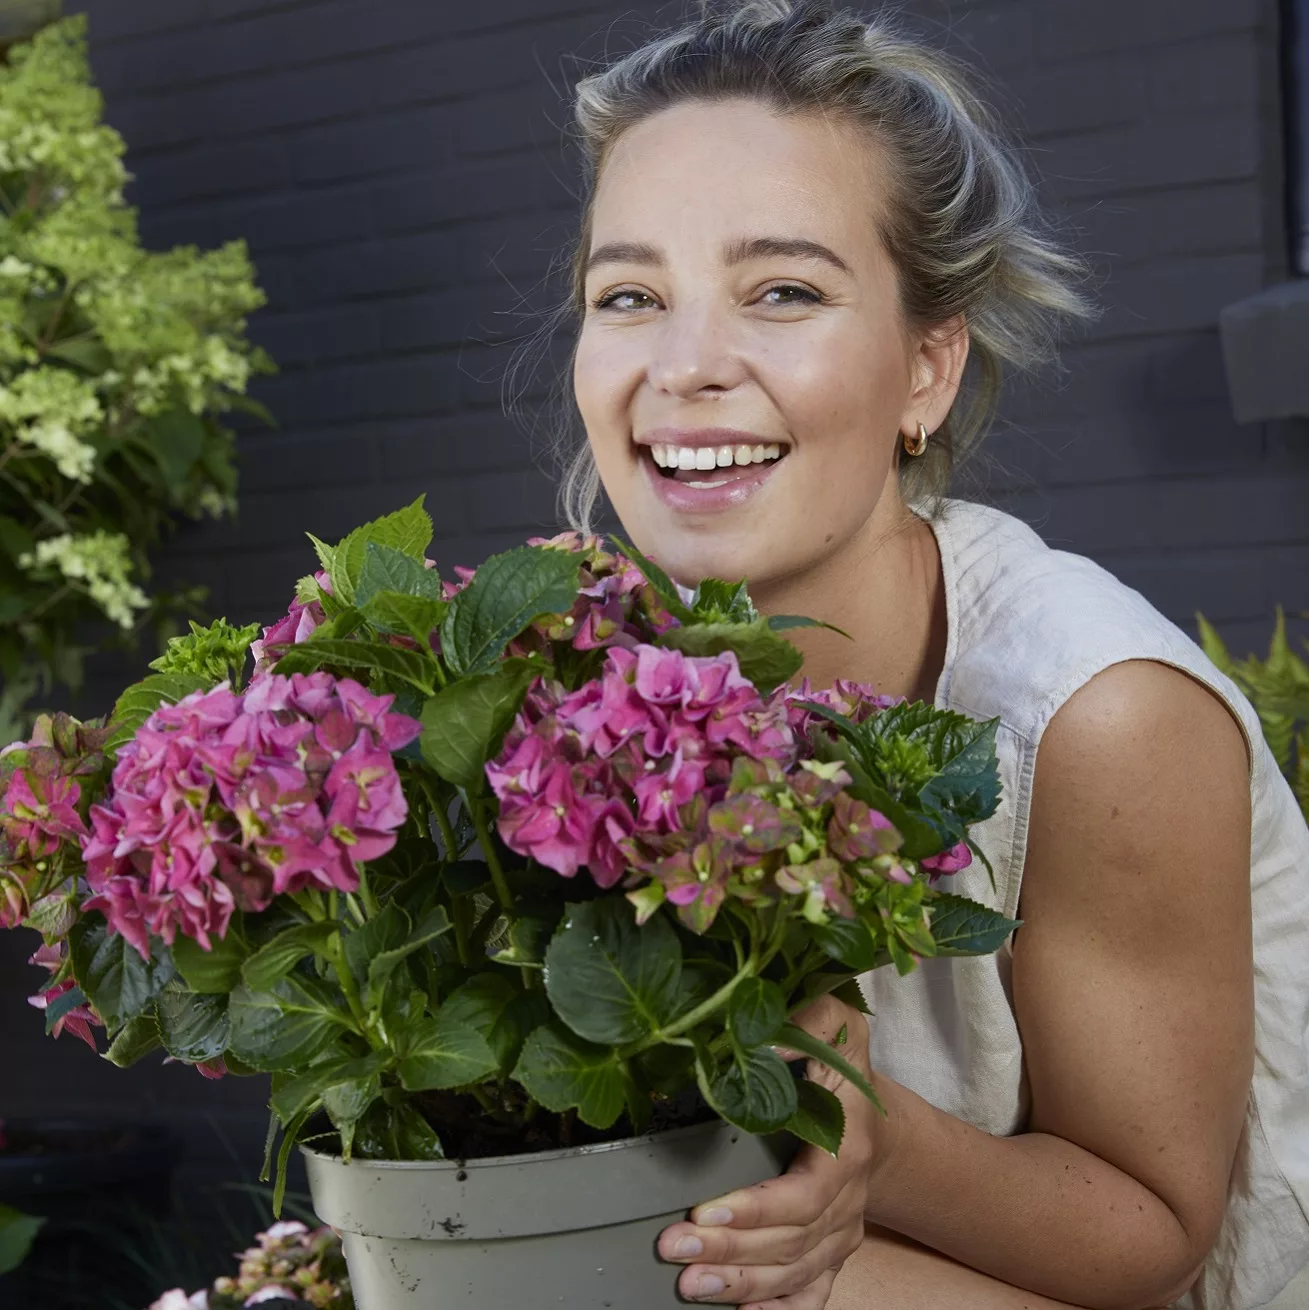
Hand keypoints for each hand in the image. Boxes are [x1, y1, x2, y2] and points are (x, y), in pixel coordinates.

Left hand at [657, 995, 883, 1307]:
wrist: (878, 1118)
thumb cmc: (844, 1066)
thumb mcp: (838, 1025)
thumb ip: (809, 1020)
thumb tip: (767, 1037)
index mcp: (847, 1151)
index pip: (802, 1197)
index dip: (755, 1210)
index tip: (706, 1211)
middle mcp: (847, 1200)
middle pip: (790, 1241)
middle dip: (730, 1250)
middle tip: (676, 1248)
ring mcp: (841, 1232)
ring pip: (794, 1272)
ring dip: (741, 1285)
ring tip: (690, 1284)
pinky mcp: (831, 1252)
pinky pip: (812, 1294)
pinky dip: (780, 1309)